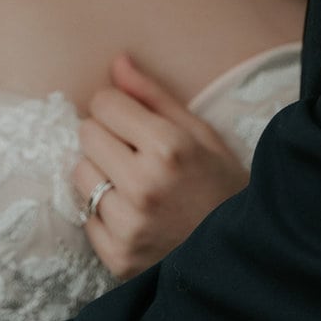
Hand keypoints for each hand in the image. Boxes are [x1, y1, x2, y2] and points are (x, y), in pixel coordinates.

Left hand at [73, 53, 247, 279]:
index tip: (132, 120)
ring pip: (80, 173)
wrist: (240, 255)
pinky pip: (86, 216)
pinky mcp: (117, 258)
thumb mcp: (200, 133)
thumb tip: (117, 62)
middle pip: (87, 134)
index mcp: (169, 148)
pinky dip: (104, 212)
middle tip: (134, 153)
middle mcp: (144, 186)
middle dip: (107, 136)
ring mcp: (129, 226)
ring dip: (101, 173)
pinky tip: (134, 215)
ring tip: (133, 184)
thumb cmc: (221, 186)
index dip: (117, 107)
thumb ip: (153, 95)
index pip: (104, 103)